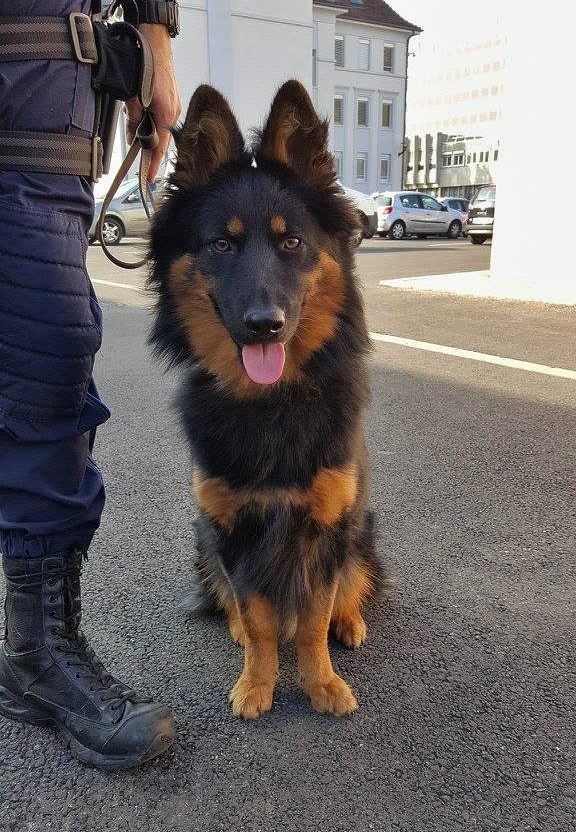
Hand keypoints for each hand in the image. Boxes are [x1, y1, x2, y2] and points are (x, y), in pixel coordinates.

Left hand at [124, 23, 181, 181]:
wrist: (155, 39)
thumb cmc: (147, 63)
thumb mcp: (133, 96)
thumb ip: (134, 119)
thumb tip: (133, 136)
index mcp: (166, 115)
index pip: (159, 148)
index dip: (153, 165)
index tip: (150, 178)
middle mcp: (173, 112)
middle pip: (161, 139)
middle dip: (149, 149)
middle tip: (141, 162)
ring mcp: (174, 105)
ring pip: (160, 127)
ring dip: (148, 132)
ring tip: (135, 132)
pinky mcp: (171, 98)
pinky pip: (162, 116)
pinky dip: (152, 121)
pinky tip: (141, 118)